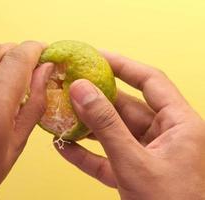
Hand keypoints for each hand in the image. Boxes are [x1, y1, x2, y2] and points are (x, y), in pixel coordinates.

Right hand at [55, 51, 204, 199]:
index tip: (97, 56)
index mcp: (180, 125)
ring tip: (60, 115)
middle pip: (125, 107)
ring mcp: (147, 155)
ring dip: (86, 127)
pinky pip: (106, 157)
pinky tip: (63, 146)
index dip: (124, 65)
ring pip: (112, 132)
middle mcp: (164, 136)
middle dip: (95, 99)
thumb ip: (106, 126)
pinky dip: (85, 153)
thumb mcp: (134, 162)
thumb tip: (82, 91)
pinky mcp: (132, 173)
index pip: (151, 82)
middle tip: (70, 85)